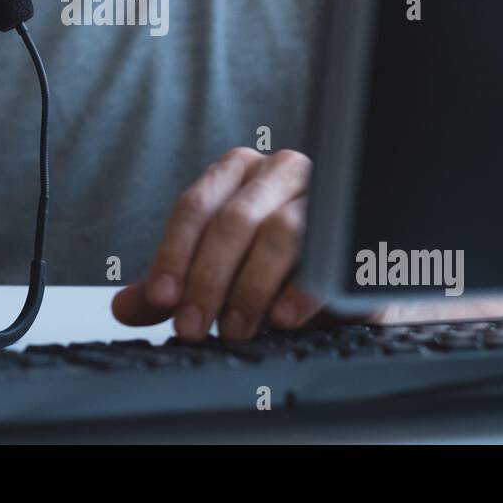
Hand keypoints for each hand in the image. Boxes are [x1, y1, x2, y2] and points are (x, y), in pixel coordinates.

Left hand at [110, 146, 502, 340]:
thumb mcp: (229, 278)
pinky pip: (336, 252)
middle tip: (194, 328)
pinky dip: (308, 288)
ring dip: (252, 287)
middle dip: (207, 279)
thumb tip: (123, 308)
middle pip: (233, 219)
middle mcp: (286, 172)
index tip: (158, 303)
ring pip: (282, 230)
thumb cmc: (290, 270)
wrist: (378, 278)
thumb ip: (180, 287)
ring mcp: (332, 195)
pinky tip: (287, 317)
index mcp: (243, 174)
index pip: (195, 207)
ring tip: (238, 330)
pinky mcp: (368, 229)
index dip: (172, 257)